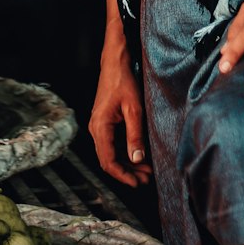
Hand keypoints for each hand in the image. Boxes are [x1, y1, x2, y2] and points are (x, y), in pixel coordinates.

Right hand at [89, 39, 151, 187]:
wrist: (115, 62)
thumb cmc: (124, 81)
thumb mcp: (134, 109)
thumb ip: (135, 135)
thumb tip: (137, 158)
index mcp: (100, 126)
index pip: (108, 161)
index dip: (123, 175)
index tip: (138, 183)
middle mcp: (96, 128)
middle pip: (108, 160)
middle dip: (127, 172)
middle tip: (147, 179)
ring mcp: (99, 125)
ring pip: (111, 153)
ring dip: (127, 163)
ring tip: (146, 171)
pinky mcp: (105, 122)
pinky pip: (113, 144)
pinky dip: (126, 152)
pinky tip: (140, 156)